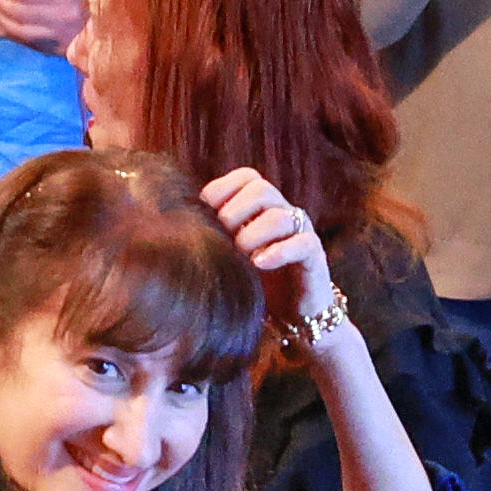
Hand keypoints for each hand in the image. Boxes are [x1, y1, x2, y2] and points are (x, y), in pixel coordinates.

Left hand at [200, 166, 335, 342]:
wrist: (292, 314)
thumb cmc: (256, 280)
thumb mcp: (229, 253)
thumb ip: (214, 233)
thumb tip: (177, 221)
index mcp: (262, 205)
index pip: (245, 177)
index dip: (222, 189)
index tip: (205, 213)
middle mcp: (282, 211)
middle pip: (261, 188)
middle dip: (235, 211)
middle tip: (223, 237)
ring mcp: (300, 231)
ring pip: (280, 216)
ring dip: (254, 234)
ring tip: (241, 255)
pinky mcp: (313, 254)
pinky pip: (301, 242)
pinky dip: (278, 252)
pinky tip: (260, 264)